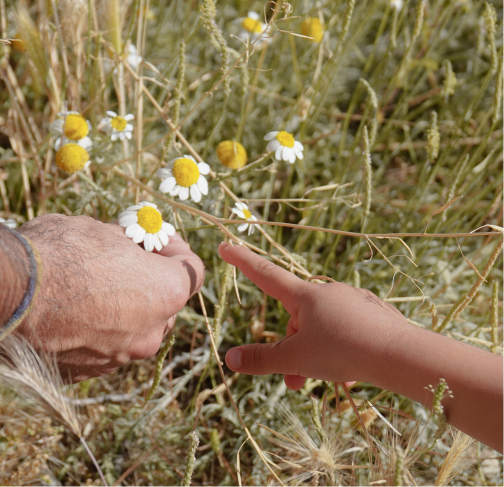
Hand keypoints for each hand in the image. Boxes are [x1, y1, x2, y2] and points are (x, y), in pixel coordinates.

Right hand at [16, 214, 203, 381]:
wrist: (8, 294)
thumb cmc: (60, 253)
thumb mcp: (102, 230)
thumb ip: (128, 243)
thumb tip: (130, 246)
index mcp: (166, 293)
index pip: (193, 271)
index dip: (176, 249)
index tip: (155, 240)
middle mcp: (152, 332)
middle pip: (165, 302)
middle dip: (150, 281)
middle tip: (124, 262)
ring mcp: (121, 357)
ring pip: (136, 327)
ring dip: (124, 307)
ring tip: (92, 287)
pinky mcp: (91, 372)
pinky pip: (107, 345)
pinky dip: (99, 329)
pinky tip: (72, 311)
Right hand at [219, 242, 409, 389]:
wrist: (401, 355)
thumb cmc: (343, 351)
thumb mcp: (296, 359)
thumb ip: (262, 359)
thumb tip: (229, 359)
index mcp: (305, 295)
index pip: (265, 273)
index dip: (242, 260)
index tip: (225, 245)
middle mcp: (327, 292)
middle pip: (296, 318)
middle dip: (292, 349)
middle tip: (295, 381)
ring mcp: (352, 301)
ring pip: (322, 328)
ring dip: (315, 353)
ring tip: (325, 379)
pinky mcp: (372, 314)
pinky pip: (346, 330)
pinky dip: (340, 349)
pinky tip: (351, 369)